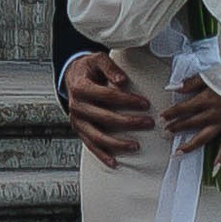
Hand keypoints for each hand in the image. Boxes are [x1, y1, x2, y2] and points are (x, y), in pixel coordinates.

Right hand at [63, 50, 155, 165]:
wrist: (72, 75)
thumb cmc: (88, 68)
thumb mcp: (98, 59)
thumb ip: (110, 68)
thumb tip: (122, 81)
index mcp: (81, 88)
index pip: (107, 96)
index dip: (127, 100)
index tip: (145, 103)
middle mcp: (77, 106)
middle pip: (105, 117)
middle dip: (129, 122)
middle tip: (148, 123)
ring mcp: (77, 121)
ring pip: (97, 136)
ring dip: (117, 143)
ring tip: (135, 146)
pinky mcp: (79, 130)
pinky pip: (90, 145)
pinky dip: (102, 155)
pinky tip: (114, 162)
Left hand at [163, 71, 220, 156]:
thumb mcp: (212, 75)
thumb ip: (191, 82)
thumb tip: (171, 87)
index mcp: (206, 99)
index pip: (184, 108)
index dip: (171, 113)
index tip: (162, 117)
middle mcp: (213, 113)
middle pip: (190, 123)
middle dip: (176, 128)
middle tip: (164, 133)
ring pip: (203, 137)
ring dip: (189, 146)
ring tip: (177, 152)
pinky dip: (220, 159)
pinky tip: (214, 169)